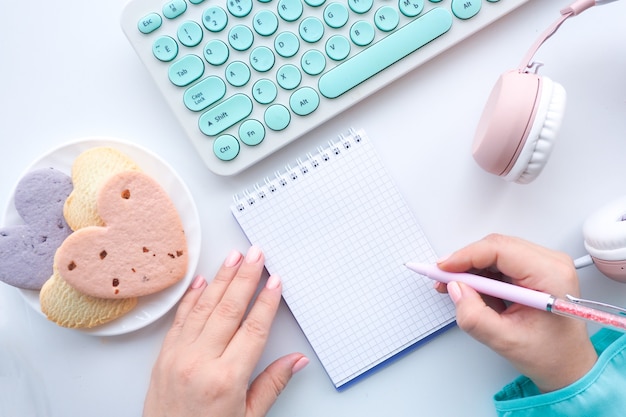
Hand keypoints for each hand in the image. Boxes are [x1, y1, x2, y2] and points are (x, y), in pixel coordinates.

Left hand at [143, 246, 308, 416]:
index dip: (266, 302)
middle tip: (257, 254)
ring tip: (234, 257)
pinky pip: (180, 318)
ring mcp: (178, 356)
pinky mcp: (164, 356)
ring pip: (204, 307)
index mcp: (226, 379)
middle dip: (245, 277)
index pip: (253, 329)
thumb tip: (296, 360)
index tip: (276, 281)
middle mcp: (200, 362)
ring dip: (221, 278)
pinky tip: (203, 280)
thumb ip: (272, 384)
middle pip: (229, 309)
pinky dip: (192, 297)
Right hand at [435, 234, 596, 392]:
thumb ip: (475, 315)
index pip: (500, 249)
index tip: (442, 268)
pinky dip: (483, 275)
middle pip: (496, 247)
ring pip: (495, 253)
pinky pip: (500, 262)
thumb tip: (455, 289)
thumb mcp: (505, 341)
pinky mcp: (534, 269)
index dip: (466, 256)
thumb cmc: (550, 355)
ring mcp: (543, 264)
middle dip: (465, 262)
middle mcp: (550, 263)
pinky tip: (477, 293)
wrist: (568, 366)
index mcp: (550, 275)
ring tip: (460, 291)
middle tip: (443, 279)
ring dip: (473, 270)